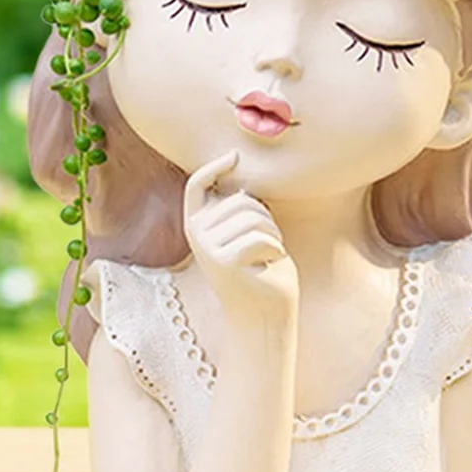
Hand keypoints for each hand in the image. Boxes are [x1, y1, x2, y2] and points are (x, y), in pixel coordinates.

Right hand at [183, 151, 298, 323]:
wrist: (263, 316)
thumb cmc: (261, 268)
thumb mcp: (245, 231)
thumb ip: (238, 207)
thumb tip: (239, 164)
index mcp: (198, 223)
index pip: (197, 185)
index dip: (214, 167)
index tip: (235, 155)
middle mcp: (196, 233)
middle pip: (240, 200)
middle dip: (265, 217)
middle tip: (267, 244)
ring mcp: (206, 247)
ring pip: (252, 216)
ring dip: (272, 233)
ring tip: (269, 254)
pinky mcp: (223, 261)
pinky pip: (260, 236)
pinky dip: (275, 248)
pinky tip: (270, 263)